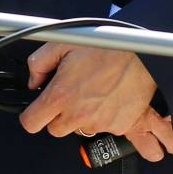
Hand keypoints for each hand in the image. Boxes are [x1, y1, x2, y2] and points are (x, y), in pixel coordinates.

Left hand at [20, 45, 155, 137]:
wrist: (141, 56)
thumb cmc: (104, 47)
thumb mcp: (62, 44)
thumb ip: (39, 63)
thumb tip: (33, 80)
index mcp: (61, 95)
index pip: (31, 123)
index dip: (31, 115)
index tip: (36, 109)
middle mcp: (78, 114)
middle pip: (55, 130)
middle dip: (57, 116)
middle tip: (68, 96)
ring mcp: (99, 123)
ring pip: (79, 130)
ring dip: (81, 117)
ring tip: (91, 93)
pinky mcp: (118, 126)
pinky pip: (103, 128)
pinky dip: (102, 117)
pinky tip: (106, 98)